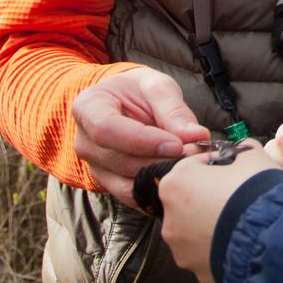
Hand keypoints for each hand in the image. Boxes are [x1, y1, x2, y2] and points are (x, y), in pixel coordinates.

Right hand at [71, 68, 210, 206]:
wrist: (127, 103)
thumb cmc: (139, 90)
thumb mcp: (156, 87)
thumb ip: (174, 110)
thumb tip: (196, 136)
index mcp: (88, 108)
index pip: (106, 130)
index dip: (143, 141)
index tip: (177, 144)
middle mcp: (86, 142)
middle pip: (121, 162)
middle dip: (162, 161)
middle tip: (196, 153)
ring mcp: (96, 167)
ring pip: (129, 185)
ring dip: (164, 177)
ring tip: (192, 163)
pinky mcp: (112, 184)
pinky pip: (136, 196)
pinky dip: (161, 189)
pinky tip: (182, 176)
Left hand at [158, 146, 277, 282]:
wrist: (274, 237)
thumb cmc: (257, 191)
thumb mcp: (253, 156)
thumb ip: (241, 150)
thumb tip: (243, 151)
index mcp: (175, 183)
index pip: (193, 166)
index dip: (215, 165)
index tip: (233, 169)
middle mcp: (170, 218)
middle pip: (190, 202)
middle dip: (211, 198)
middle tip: (239, 195)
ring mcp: (182, 249)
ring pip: (197, 232)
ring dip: (214, 225)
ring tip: (242, 222)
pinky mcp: (197, 271)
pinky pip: (208, 255)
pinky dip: (221, 249)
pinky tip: (242, 242)